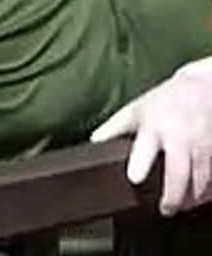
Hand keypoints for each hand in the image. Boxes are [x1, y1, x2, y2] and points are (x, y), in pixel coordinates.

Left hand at [90, 57, 211, 216]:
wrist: (205, 86)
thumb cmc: (165, 100)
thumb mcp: (137, 108)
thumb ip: (115, 127)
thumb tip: (94, 142)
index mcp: (154, 127)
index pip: (146, 147)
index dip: (140, 162)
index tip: (134, 177)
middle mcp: (180, 138)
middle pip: (179, 172)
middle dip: (173, 195)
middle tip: (166, 209)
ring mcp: (202, 145)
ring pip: (201, 178)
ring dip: (193, 196)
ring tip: (182, 206)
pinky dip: (208, 188)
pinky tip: (201, 195)